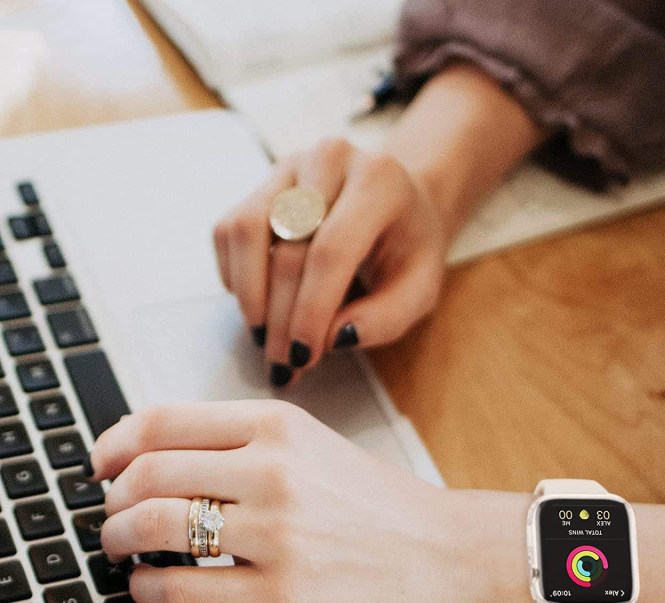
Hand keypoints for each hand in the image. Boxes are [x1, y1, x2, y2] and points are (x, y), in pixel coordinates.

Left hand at [92, 401, 536, 602]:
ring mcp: (277, 533)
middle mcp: (274, 470)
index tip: (101, 463)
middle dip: (112, 499)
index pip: (164, 420)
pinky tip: (151, 590)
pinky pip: (184, 589)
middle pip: (148, 473)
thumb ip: (247, 445)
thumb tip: (167, 459)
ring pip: (155, 527)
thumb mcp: (317, 448)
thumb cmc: (385, 506)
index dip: (115, 443)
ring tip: (122, 551)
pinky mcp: (284, 594)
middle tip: (110, 515)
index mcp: (280, 426)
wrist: (449, 555)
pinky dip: (149, 591)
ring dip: (119, 540)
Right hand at [213, 139, 446, 386]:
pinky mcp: (261, 183)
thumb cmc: (409, 249)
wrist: (398, 202)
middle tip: (283, 363)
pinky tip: (258, 305)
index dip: (311, 309)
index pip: (332, 249)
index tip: (303, 356)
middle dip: (281, 317)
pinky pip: (229, 230)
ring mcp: (289, 166)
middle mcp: (330, 160)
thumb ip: (385, 318)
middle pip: (288, 247)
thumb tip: (334, 338)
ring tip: (264, 338)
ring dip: (249, 296)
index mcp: (379, 182)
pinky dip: (235, 275)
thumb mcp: (419, 290)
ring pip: (246, 231)